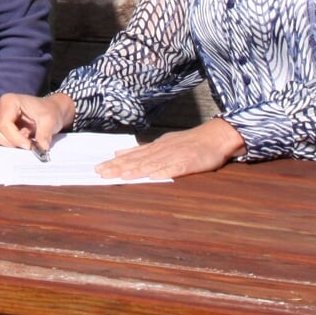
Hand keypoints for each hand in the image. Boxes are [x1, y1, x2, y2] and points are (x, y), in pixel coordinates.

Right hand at [0, 93, 73, 154]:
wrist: (50, 110)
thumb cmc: (48, 111)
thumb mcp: (50, 120)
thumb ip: (44, 134)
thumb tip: (42, 148)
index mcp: (9, 100)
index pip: (4, 124)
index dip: (15, 138)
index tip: (29, 146)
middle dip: (9, 142)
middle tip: (26, 144)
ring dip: (7, 143)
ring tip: (24, 139)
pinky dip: (7, 143)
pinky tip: (20, 140)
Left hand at [96, 118, 245, 179]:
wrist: (216, 136)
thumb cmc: (191, 142)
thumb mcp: (164, 142)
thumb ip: (143, 149)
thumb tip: (120, 152)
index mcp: (155, 147)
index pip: (131, 156)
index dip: (114, 163)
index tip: (98, 168)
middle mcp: (161, 150)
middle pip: (136, 160)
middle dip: (117, 167)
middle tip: (100, 173)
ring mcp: (174, 156)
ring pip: (150, 165)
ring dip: (133, 171)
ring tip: (118, 177)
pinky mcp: (187, 163)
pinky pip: (172, 169)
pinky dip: (160, 173)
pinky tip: (150, 178)